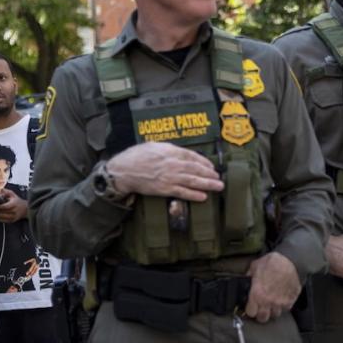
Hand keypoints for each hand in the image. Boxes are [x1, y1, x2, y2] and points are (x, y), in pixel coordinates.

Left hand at [0, 188, 26, 222]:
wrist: (26, 209)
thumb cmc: (17, 201)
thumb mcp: (13, 194)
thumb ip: (5, 192)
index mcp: (14, 204)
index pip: (5, 206)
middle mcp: (14, 211)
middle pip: (1, 212)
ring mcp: (13, 217)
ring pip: (1, 217)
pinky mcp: (12, 220)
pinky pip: (2, 220)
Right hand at [106, 142, 223, 201]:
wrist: (123, 171)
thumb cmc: (136, 156)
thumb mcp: (154, 146)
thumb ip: (169, 149)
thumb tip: (181, 153)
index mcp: (170, 151)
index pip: (192, 156)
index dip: (204, 162)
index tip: (211, 166)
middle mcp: (172, 164)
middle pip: (196, 169)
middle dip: (210, 174)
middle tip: (219, 178)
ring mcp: (169, 177)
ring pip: (193, 181)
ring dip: (207, 184)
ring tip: (218, 186)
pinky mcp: (164, 189)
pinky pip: (182, 192)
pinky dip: (194, 195)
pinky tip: (203, 196)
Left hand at [244, 252, 300, 322]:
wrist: (290, 260)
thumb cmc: (272, 262)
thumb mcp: (254, 267)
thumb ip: (249, 277)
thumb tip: (245, 282)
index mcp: (257, 295)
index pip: (250, 313)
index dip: (250, 310)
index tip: (251, 306)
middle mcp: (268, 301)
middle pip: (263, 318)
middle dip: (260, 314)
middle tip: (260, 308)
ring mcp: (281, 302)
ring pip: (275, 315)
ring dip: (272, 310)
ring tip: (272, 303)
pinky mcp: (291, 300)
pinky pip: (286, 308)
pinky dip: (283, 305)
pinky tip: (281, 298)